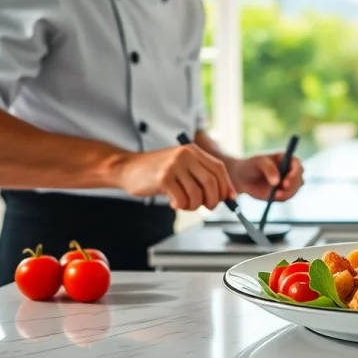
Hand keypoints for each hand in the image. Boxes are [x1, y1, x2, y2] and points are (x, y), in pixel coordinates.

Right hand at [116, 145, 235, 210]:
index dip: (226, 186)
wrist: (128, 168)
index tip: (228, 199)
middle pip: (212, 182)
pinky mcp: (163, 178)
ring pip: (197, 194)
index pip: (219, 169)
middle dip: (213, 200)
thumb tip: (226, 194)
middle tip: (207, 207)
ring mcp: (174, 166)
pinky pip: (182, 199)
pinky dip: (181, 206)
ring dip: (194, 206)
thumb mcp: (182, 167)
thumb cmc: (157, 171)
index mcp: (193, 151)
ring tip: (185, 204)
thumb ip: (201, 176)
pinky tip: (174, 203)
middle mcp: (185, 155)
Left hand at [228, 152, 303, 201]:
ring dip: (286, 194)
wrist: (242, 178)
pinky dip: (282, 198)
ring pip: (294, 190)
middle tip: (280, 192)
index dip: (294, 174)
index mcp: (287, 158)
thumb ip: (268, 169)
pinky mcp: (283, 192)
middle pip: (299, 179)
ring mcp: (288, 182)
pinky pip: (287, 197)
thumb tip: (277, 182)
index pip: (297, 165)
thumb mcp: (258, 162)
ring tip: (273, 195)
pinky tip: (272, 197)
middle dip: (292, 187)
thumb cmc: (251, 165)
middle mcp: (290, 170)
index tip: (285, 182)